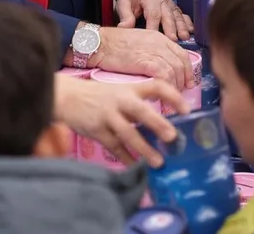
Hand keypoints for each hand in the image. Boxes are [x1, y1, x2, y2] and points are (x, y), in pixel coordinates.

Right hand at [52, 74, 188, 166]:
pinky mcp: (97, 130)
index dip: (173, 97)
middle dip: (157, 124)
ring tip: (159, 162)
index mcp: (130, 89)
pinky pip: (114, 147)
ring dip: (144, 149)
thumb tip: (161, 126)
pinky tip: (135, 166)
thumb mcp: (119, 93)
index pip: (156, 86)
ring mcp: (107, 116)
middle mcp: (120, 101)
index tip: (187, 110)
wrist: (66, 97)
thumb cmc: (98, 97)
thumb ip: (137, 106)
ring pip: (128, 133)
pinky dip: (125, 158)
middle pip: (141, 111)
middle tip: (172, 137)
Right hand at [90, 26, 193, 89]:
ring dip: (175, 87)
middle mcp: (159, 43)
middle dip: (184, 81)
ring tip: (170, 97)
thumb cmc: (114, 44)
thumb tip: (162, 67)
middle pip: (181, 64)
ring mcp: (153, 51)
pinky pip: (164, 76)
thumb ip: (153, 51)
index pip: (182, 54)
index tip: (188, 82)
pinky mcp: (145, 61)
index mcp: (159, 37)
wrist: (99, 43)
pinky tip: (161, 96)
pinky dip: (166, 87)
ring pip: (174, 71)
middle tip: (181, 93)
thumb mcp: (139, 42)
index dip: (188, 70)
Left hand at [116, 0, 193, 40]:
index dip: (155, 27)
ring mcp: (170, 4)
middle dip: (171, 28)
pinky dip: (188, 23)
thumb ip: (125, 15)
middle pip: (168, 15)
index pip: (153, 13)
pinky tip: (192, 31)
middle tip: (173, 40)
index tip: (155, 40)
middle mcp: (162, 1)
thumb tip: (124, 28)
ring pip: (177, 16)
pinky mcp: (175, 9)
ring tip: (185, 37)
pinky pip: (183, 15)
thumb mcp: (123, 2)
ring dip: (182, 27)